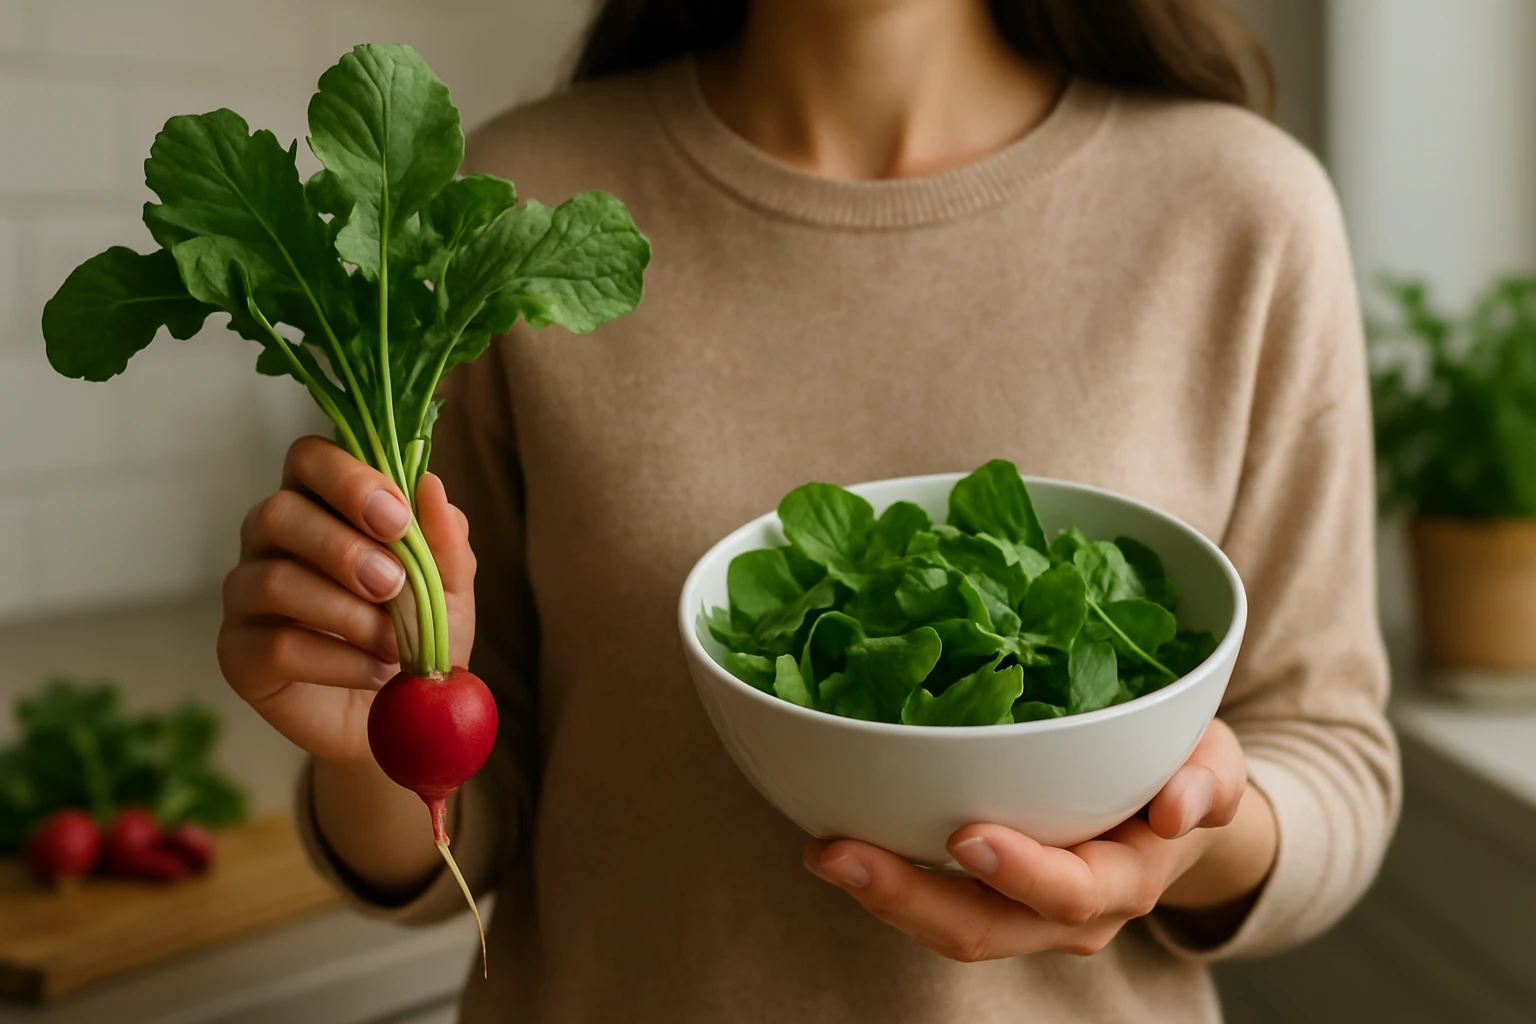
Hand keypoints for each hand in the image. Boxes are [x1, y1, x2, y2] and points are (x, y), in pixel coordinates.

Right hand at [217, 436, 476, 762]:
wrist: (402, 716)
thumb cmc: (417, 635)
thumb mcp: (448, 588)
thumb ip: (443, 539)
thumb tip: (432, 484)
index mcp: (320, 503)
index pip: (309, 458)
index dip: (348, 478)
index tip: (397, 518)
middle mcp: (271, 539)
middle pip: (278, 512)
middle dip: (343, 548)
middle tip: (394, 584)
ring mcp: (246, 594)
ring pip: (275, 580)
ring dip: (346, 612)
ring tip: (394, 641)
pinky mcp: (238, 652)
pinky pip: (276, 644)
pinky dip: (338, 659)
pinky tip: (376, 671)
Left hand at [805, 719, 1268, 960]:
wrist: (1174, 812)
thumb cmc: (1183, 773)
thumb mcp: (1215, 759)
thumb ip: (1211, 777)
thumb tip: (1183, 806)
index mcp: (1124, 879)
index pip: (1070, 889)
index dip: (1019, 871)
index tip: (967, 835)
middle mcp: (1065, 912)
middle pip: (981, 927)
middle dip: (906, 896)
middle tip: (838, 853)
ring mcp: (1018, 910)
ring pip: (944, 923)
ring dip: (879, 892)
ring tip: (820, 849)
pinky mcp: (981, 891)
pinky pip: (929, 896)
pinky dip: (883, 872)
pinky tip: (834, 832)